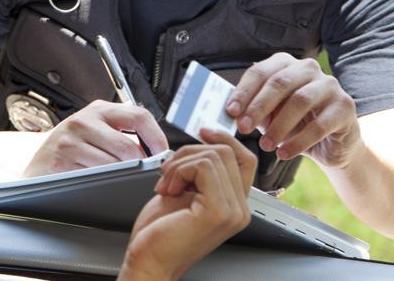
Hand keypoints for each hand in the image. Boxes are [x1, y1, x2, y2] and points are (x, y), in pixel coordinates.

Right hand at [22, 100, 167, 176]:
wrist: (38, 168)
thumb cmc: (71, 152)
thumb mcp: (97, 132)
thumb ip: (123, 134)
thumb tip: (157, 151)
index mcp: (100, 110)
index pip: (140, 116)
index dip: (157, 138)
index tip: (162, 155)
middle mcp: (84, 120)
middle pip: (128, 146)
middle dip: (140, 166)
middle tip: (143, 176)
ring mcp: (70, 139)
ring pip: (113, 164)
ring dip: (121, 177)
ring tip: (117, 180)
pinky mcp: (61, 159)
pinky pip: (94, 176)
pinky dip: (102, 183)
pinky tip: (97, 183)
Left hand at [119, 129, 255, 279]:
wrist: (148, 261)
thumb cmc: (160, 233)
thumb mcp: (186, 192)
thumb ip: (202, 172)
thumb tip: (205, 143)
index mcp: (235, 205)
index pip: (245, 159)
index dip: (225, 139)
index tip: (204, 131)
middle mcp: (239, 209)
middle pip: (228, 152)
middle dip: (190, 153)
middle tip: (169, 172)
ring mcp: (232, 211)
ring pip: (214, 156)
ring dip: (180, 164)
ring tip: (167, 185)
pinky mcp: (218, 211)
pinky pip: (203, 166)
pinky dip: (179, 171)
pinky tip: (169, 190)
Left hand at [226, 53, 361, 167]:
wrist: (331, 144)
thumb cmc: (294, 124)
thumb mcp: (268, 115)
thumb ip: (250, 110)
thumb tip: (226, 113)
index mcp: (286, 64)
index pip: (261, 72)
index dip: (244, 91)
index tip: (231, 111)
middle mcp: (309, 69)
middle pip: (280, 83)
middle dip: (258, 107)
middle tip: (243, 128)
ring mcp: (330, 86)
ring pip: (300, 101)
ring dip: (278, 126)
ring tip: (266, 145)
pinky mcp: (345, 107)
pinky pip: (319, 124)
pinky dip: (298, 142)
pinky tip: (284, 154)